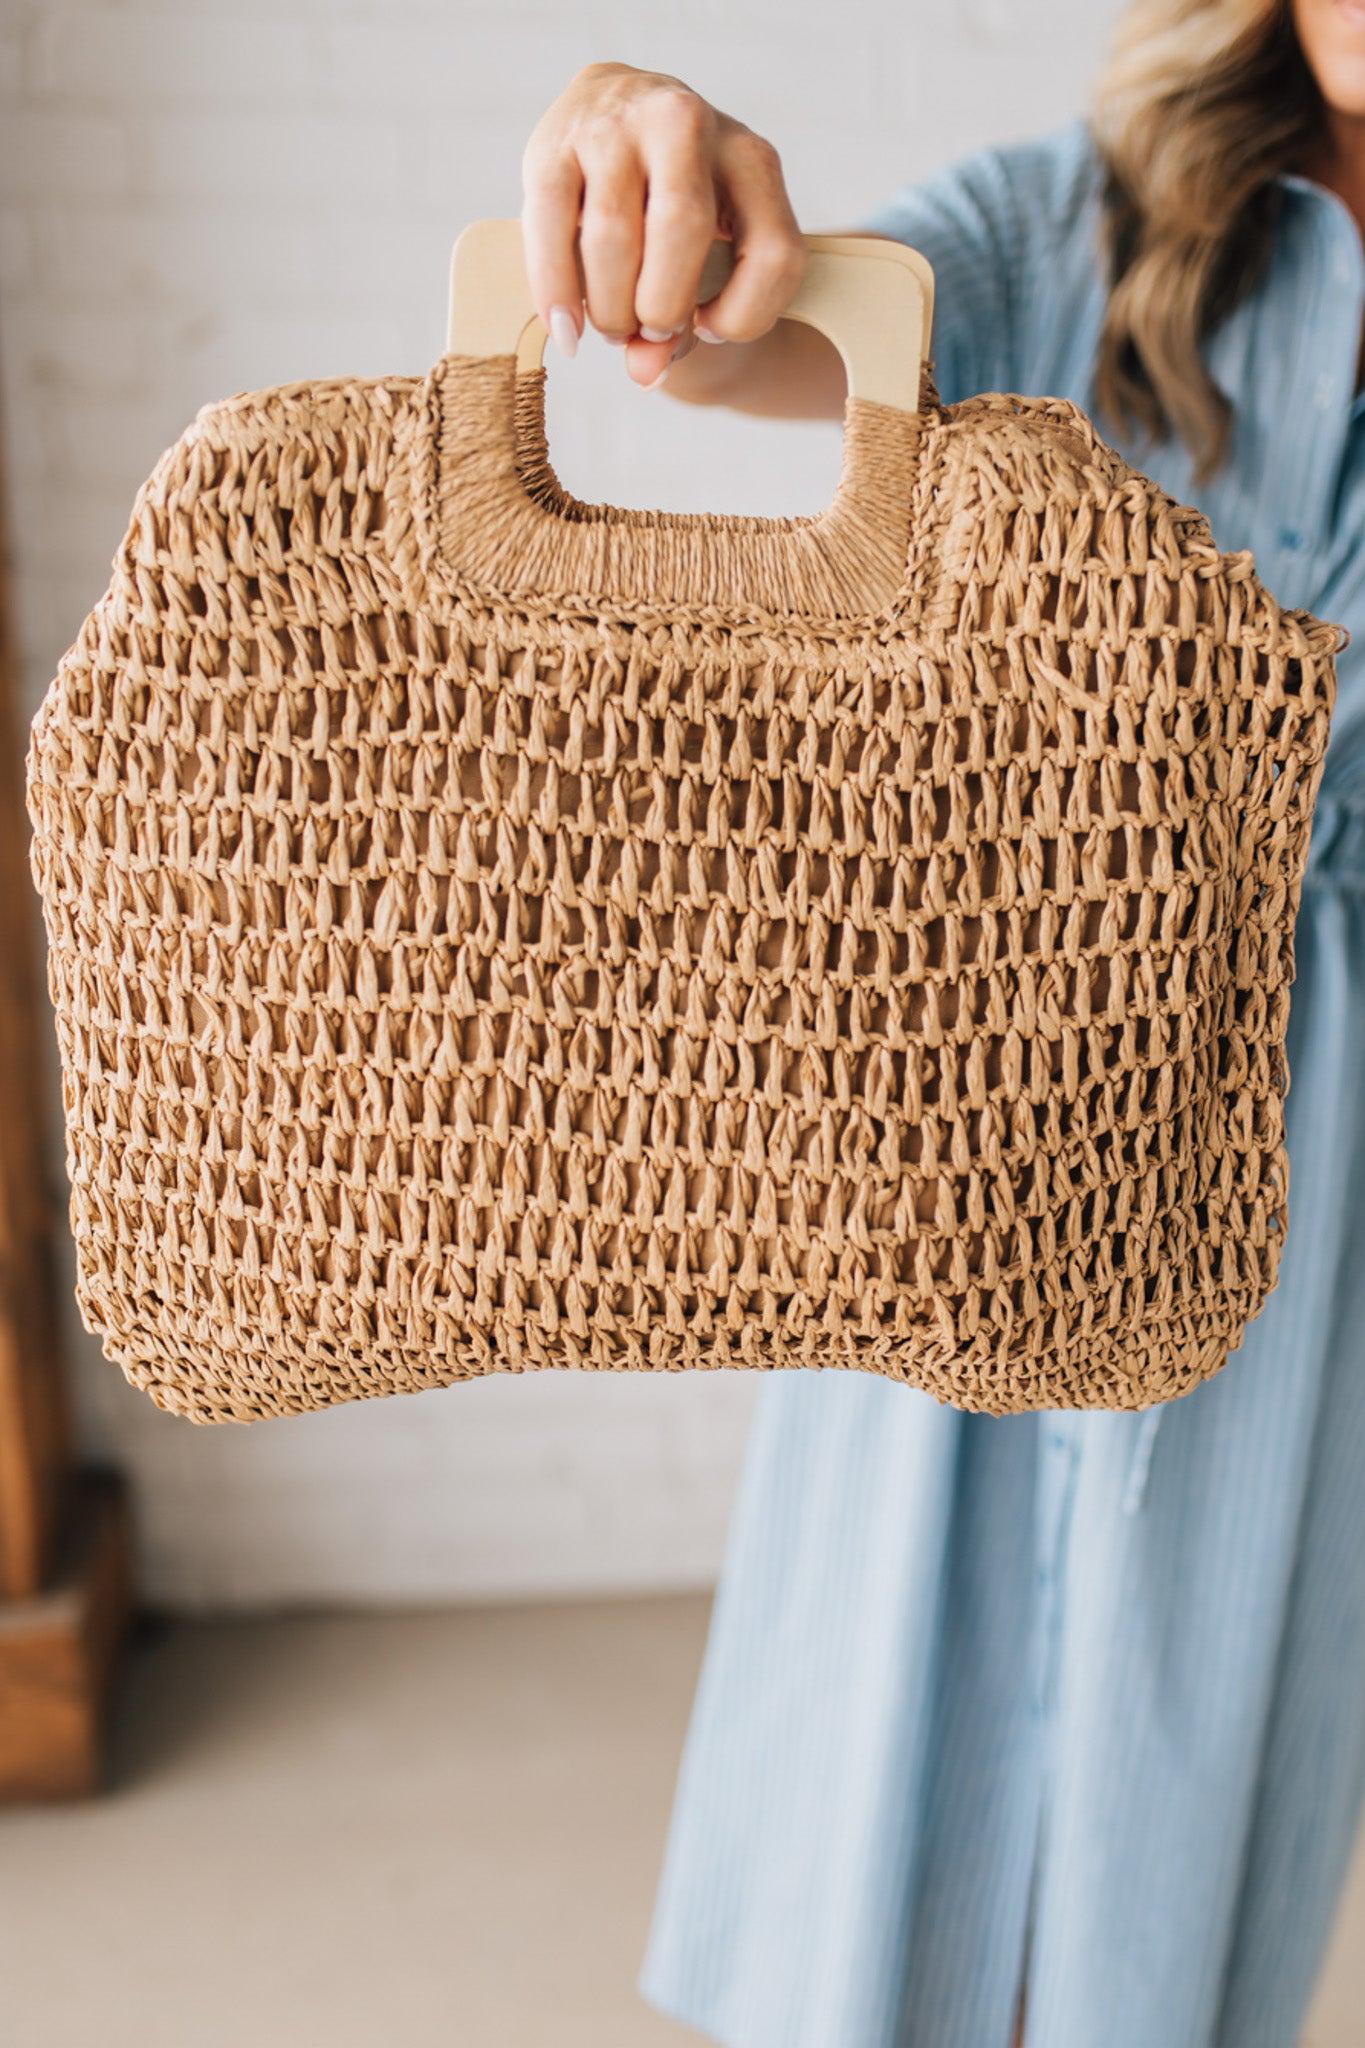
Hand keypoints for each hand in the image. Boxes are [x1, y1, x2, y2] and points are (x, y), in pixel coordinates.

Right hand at [521, 61, 805, 388]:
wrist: (618, 109)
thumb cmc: (671, 209)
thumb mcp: (706, 258)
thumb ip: (687, 325)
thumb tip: (644, 371)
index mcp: (750, 158)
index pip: (773, 253)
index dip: (744, 315)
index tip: (711, 328)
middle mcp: (687, 123)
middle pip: (683, 229)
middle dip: (662, 307)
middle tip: (647, 331)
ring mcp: (617, 125)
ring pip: (613, 233)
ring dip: (611, 306)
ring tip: (611, 327)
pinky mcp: (554, 142)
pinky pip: (550, 225)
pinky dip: (556, 290)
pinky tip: (566, 327)